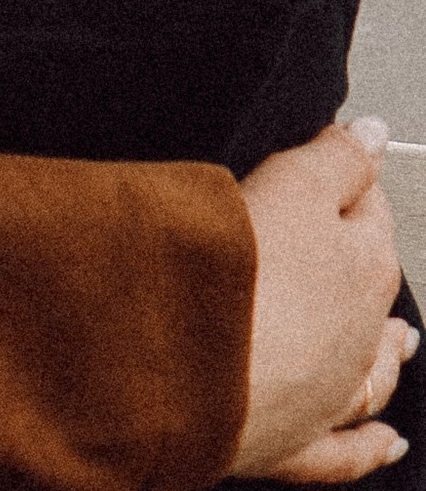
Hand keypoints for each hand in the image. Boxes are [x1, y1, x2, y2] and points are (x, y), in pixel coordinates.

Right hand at [236, 119, 410, 476]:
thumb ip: (336, 158)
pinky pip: (347, 451)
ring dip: (389, 355)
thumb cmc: (230, 273)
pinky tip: (388, 441)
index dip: (348, 178)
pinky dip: (371, 446)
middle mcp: (357, 334)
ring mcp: (330, 394)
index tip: (333, 160)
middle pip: (374, 288)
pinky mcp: (294, 445)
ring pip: (375, 372)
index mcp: (360, 264)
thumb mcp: (288, 184)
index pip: (366, 206)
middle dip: (367, 262)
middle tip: (348, 237)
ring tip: (402, 342)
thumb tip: (372, 134)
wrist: (181, 365)